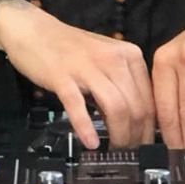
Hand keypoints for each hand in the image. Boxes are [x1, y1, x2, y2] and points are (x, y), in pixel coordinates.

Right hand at [0, 0, 154, 149]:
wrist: (34, 30)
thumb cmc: (70, 49)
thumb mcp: (106, 61)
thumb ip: (122, 86)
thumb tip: (137, 122)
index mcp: (129, 55)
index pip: (150, 98)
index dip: (150, 128)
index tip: (145, 144)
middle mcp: (113, 58)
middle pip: (137, 107)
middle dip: (136, 136)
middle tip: (130, 152)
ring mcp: (87, 67)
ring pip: (116, 108)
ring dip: (119, 136)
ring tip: (114, 149)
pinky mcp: (62, 77)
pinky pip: (79, 106)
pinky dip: (86, 128)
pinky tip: (90, 143)